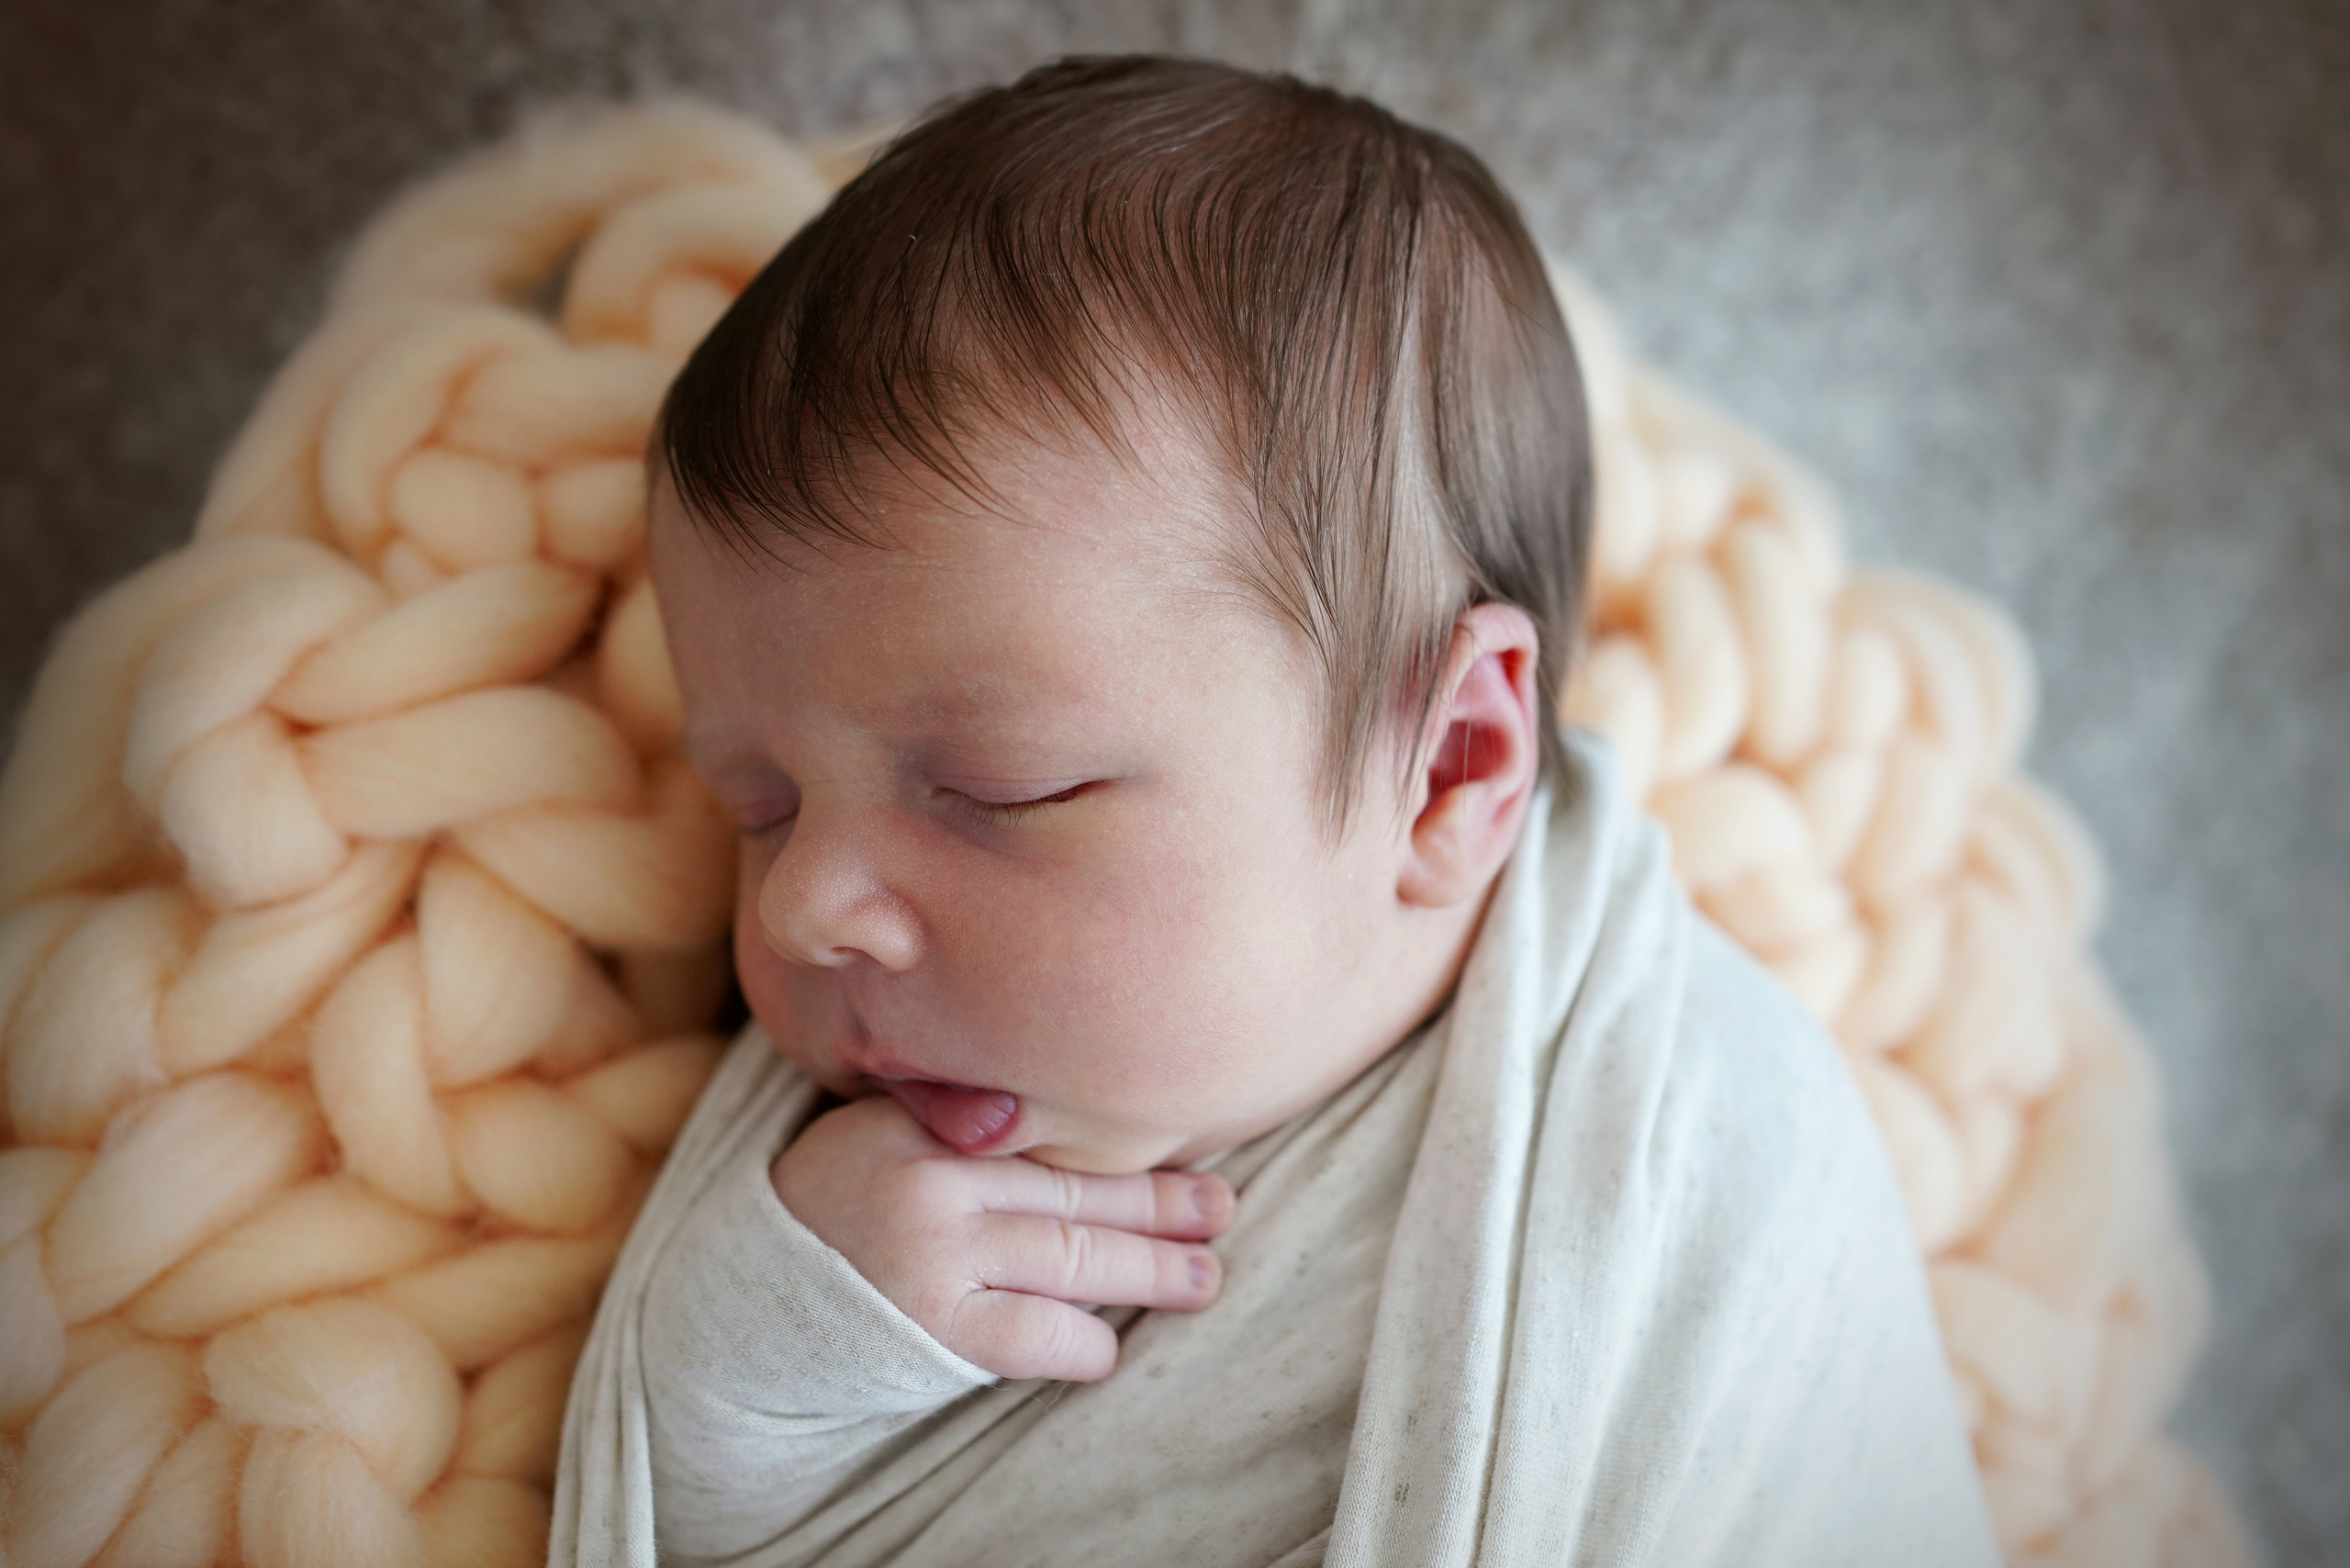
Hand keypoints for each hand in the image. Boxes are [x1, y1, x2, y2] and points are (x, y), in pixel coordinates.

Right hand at [772, 1095, 1234, 1381]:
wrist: (747, 1299)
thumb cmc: (838, 1203)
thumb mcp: (885, 1128)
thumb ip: (964, 1115)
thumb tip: (1081, 1106)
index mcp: (928, 1119)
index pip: (1045, 1129)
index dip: (1119, 1141)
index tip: (1183, 1137)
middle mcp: (935, 1180)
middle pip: (1074, 1190)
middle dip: (1160, 1204)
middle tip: (1221, 1209)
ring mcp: (936, 1257)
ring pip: (1072, 1258)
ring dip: (1149, 1271)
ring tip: (1202, 1278)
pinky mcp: (935, 1329)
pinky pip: (1034, 1334)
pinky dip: (1082, 1339)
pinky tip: (1110, 1344)